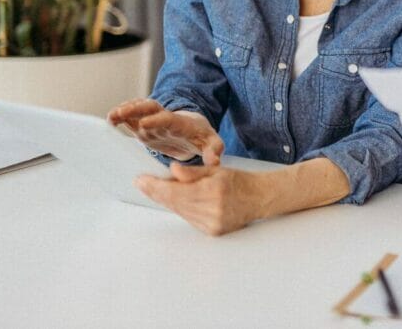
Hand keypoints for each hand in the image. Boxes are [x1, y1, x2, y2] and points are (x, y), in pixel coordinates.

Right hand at [108, 98, 223, 165]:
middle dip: (135, 109)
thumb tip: (214, 162)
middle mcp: (163, 118)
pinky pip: (130, 118)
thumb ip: (213, 150)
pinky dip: (120, 117)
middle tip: (121, 113)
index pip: (167, 119)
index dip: (156, 120)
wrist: (192, 131)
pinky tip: (110, 120)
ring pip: (137, 111)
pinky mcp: (143, 126)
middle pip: (148, 108)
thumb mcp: (211, 143)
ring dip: (124, 111)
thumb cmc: (201, 136)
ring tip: (111, 117)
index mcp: (179, 123)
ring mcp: (152, 121)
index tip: (145, 124)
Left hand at [134, 163, 266, 235]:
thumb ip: (193, 172)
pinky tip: (178, 200)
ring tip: (159, 189)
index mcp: (213, 191)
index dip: (154, 187)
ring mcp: (212, 223)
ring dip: (168, 200)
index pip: (175, 191)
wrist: (261, 198)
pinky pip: (189, 219)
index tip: (140, 180)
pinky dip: (182, 208)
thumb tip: (172, 171)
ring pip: (180, 211)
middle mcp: (212, 210)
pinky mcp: (212, 231)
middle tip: (143, 183)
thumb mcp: (217, 170)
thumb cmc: (240, 181)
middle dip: (157, 192)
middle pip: (174, 203)